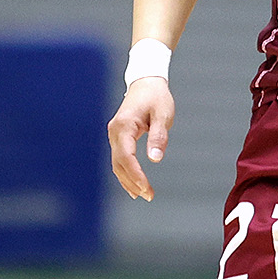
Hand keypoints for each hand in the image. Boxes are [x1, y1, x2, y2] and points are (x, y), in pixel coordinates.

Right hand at [108, 77, 174, 200]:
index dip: (135, 174)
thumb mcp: (163, 114)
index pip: (126, 156)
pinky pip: (119, 159)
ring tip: (143, 195)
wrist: (146, 82)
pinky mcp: (118, 137)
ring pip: (117, 164)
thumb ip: (158, 136)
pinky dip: (125, 173)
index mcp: (124, 125)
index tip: (146, 188)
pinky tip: (134, 185)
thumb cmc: (156, 97)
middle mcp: (114, 132)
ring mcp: (114, 135)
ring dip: (128, 181)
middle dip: (133, 182)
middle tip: (149, 196)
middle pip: (119, 163)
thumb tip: (155, 160)